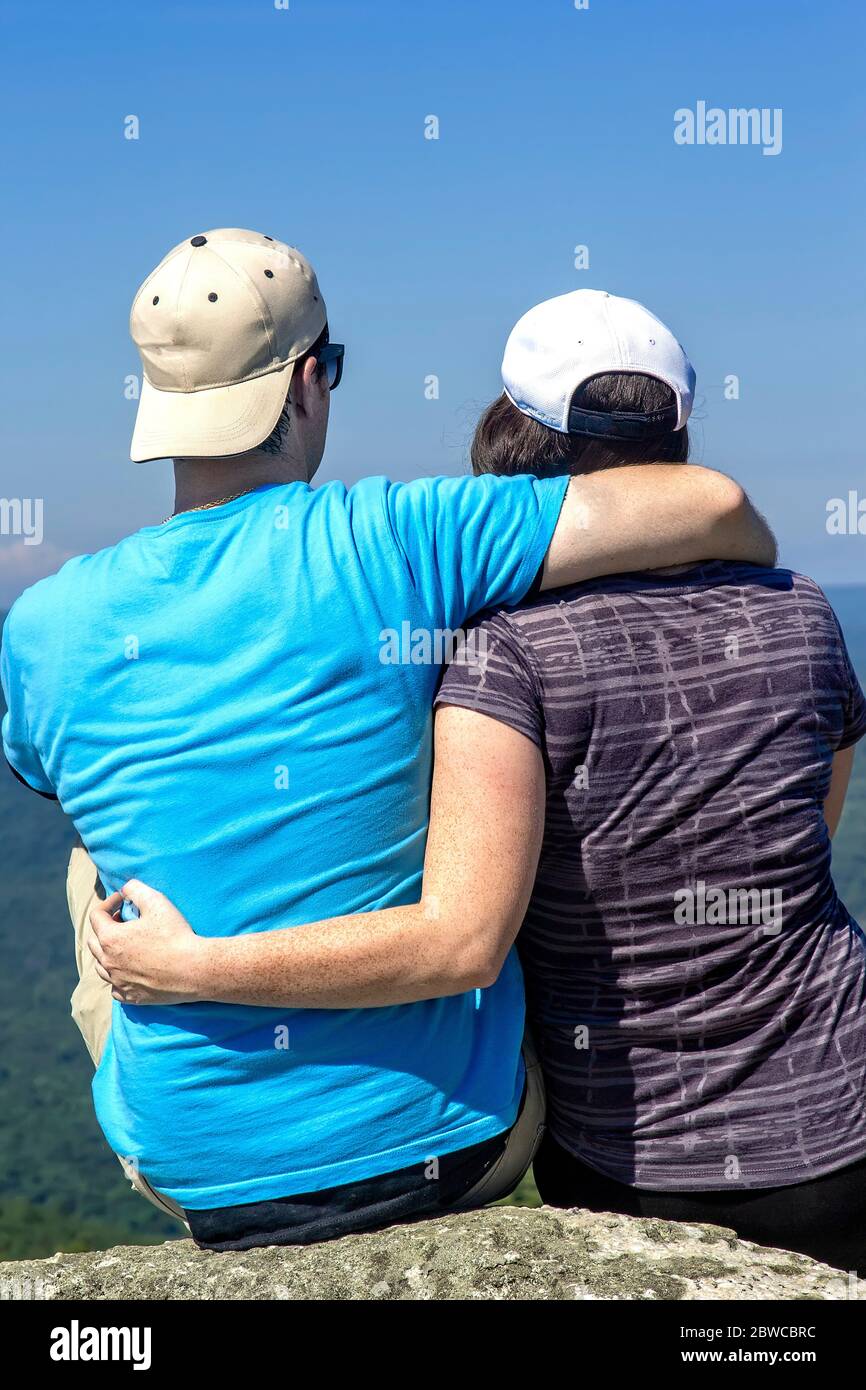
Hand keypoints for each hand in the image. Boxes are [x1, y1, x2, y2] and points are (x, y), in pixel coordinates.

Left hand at [87, 880, 210, 1005]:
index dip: (109, 903)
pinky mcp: (131, 997)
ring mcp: (119, 982)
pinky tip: (130, 970)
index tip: (124, 900)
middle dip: (106, 928)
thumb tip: (126, 888)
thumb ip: (136, 889)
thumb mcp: (157, 902)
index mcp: (111, 938)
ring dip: (108, 953)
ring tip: (126, 946)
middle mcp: (108, 962)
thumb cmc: (175, 935)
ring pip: (101, 967)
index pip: (97, 916)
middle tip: (125, 921)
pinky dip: (118, 977)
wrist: (193, 969)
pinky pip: (114, 988)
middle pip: (94, 942)